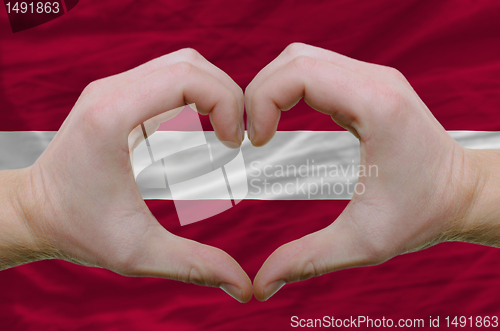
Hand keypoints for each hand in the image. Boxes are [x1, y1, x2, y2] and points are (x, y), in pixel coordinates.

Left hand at [3, 49, 251, 302]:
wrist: (34, 212)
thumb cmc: (78, 229)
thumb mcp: (139, 253)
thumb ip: (195, 265)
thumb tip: (244, 286)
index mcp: (113, 116)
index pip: (187, 77)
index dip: (226, 103)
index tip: (235, 143)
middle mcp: (111, 91)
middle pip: (189, 64)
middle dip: (227, 95)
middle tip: (237, 138)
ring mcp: (112, 89)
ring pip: (181, 64)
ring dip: (213, 91)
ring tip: (225, 131)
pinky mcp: (118, 96)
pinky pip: (168, 77)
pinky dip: (196, 94)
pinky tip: (204, 125)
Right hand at [246, 43, 495, 300]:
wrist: (462, 193)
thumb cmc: (422, 214)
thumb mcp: (363, 242)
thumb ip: (306, 260)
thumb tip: (260, 284)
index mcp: (376, 107)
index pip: (299, 73)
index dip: (261, 101)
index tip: (255, 142)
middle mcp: (376, 80)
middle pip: (295, 59)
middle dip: (259, 92)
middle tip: (251, 135)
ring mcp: (374, 77)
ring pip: (303, 57)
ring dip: (273, 87)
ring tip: (263, 126)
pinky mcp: (370, 84)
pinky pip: (318, 68)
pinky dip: (290, 87)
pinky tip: (284, 117)